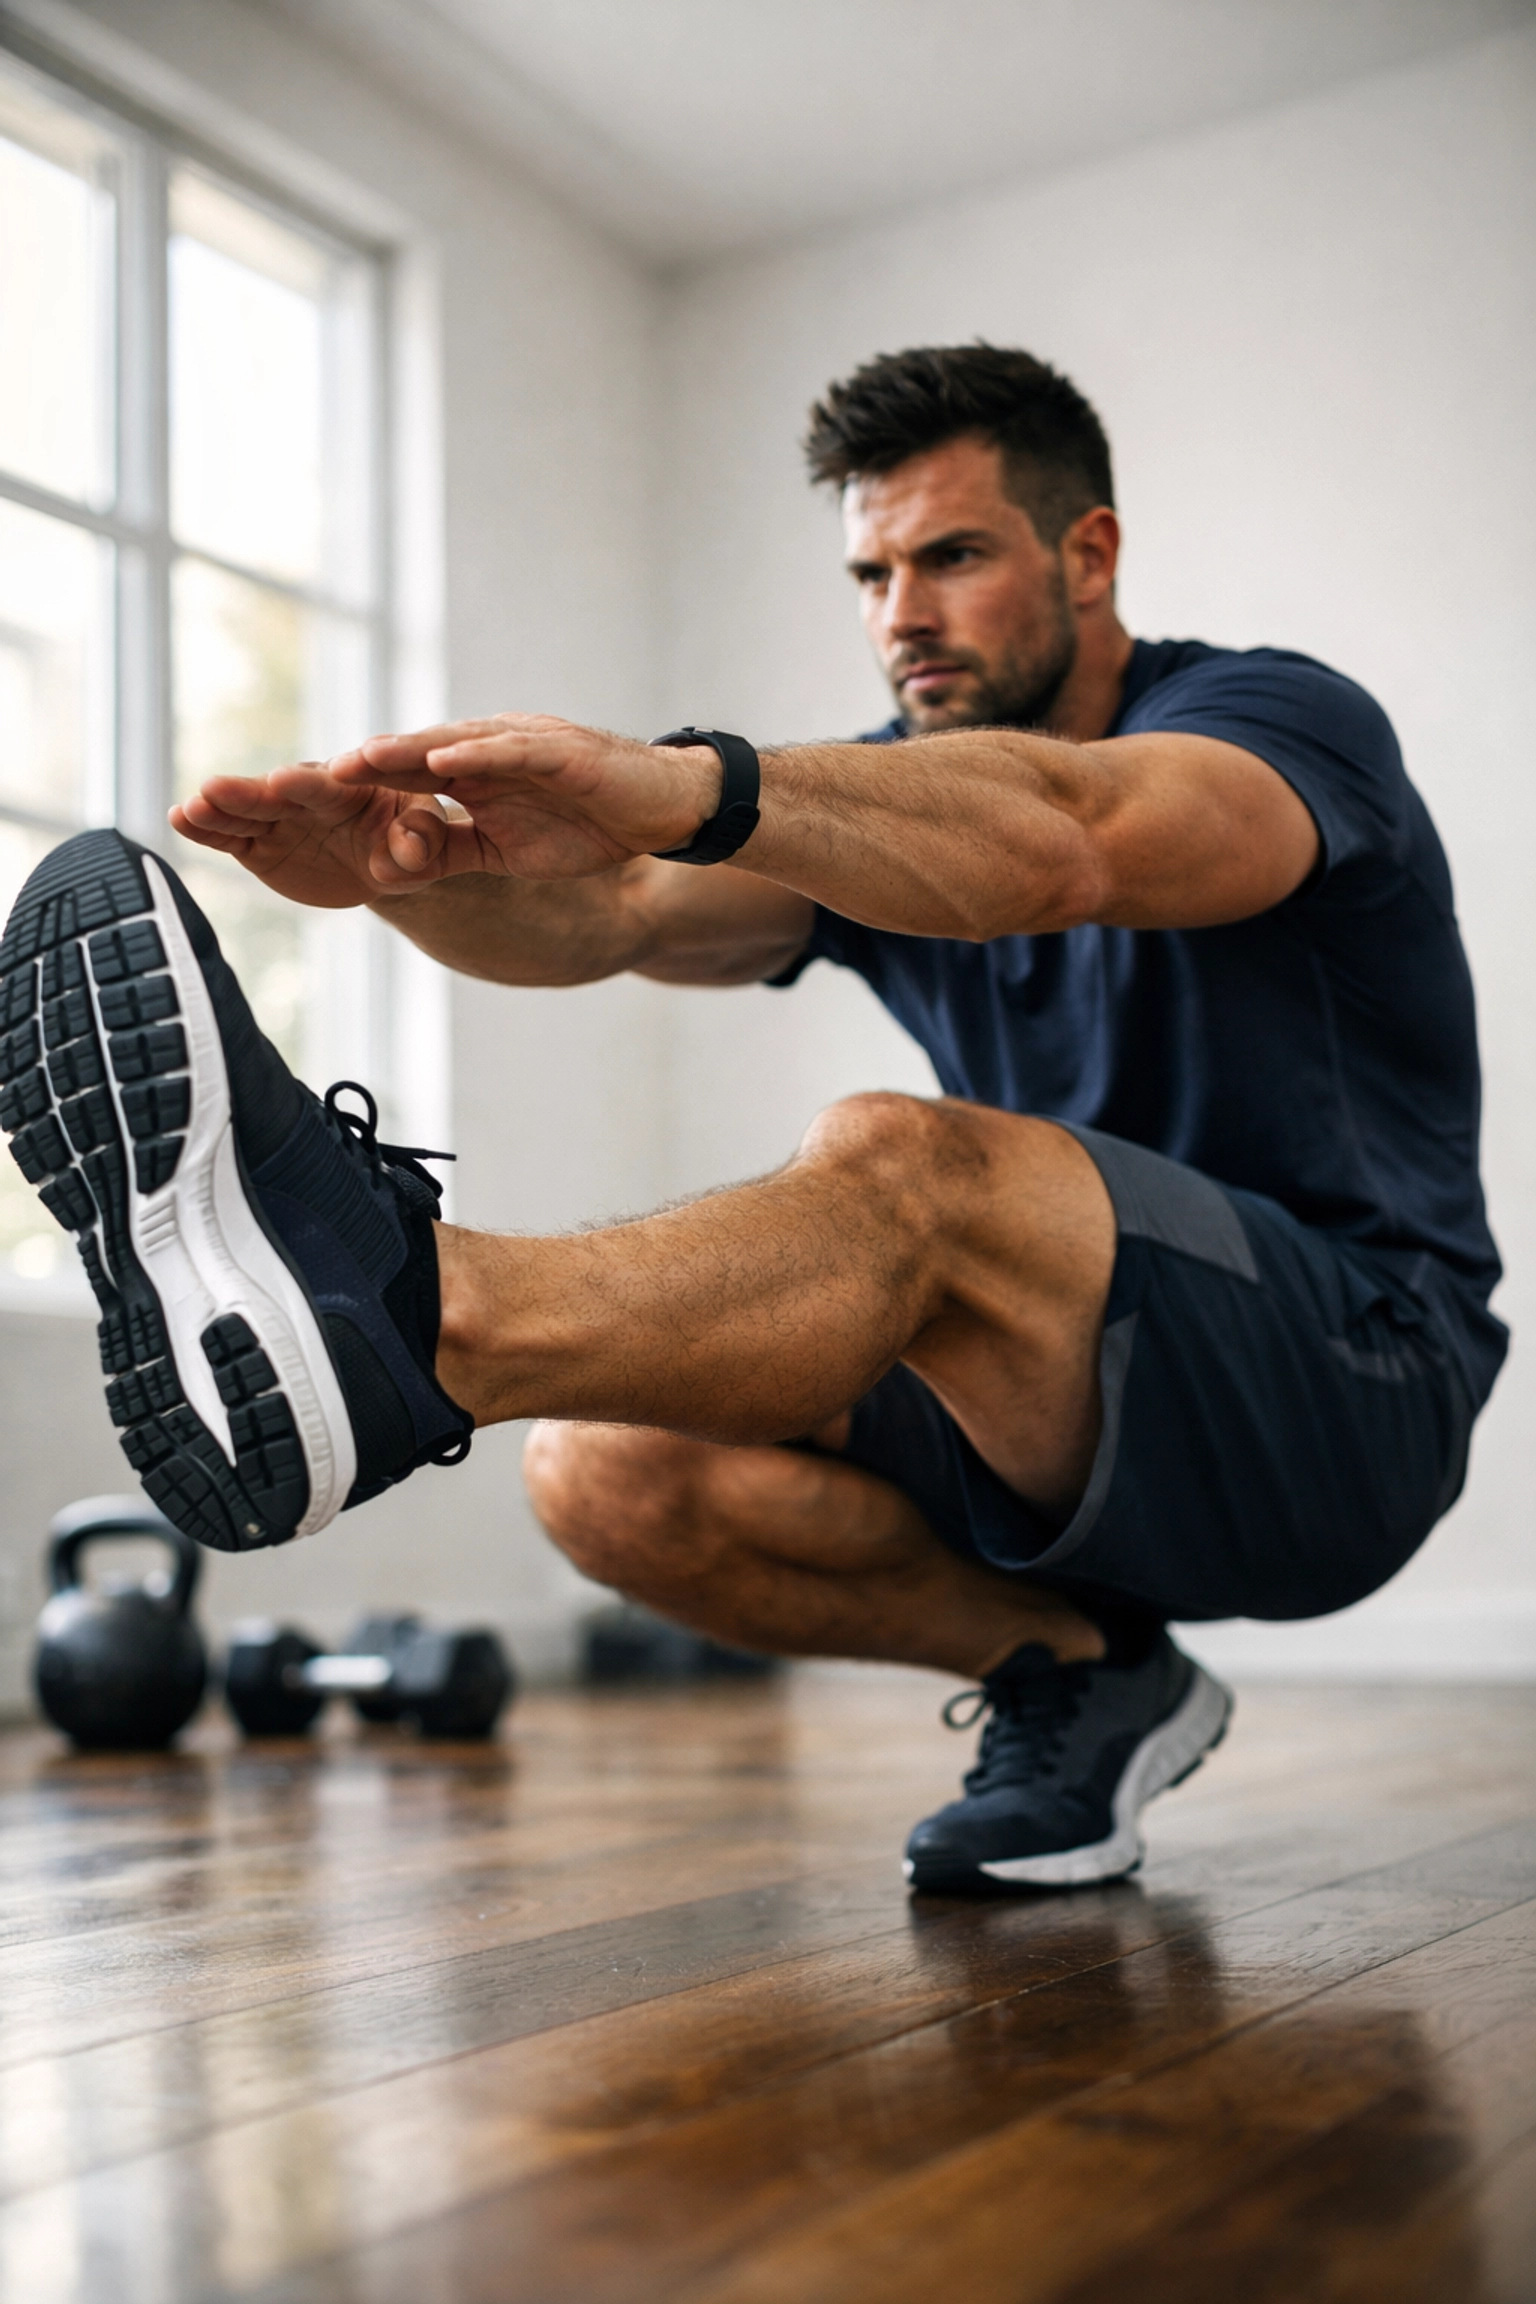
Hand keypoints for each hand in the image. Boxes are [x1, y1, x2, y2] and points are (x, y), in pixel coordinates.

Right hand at [170, 764, 496, 906]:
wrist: (385, 861)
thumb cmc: (411, 837)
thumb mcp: (427, 838)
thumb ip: (420, 841)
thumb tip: (408, 851)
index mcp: (350, 786)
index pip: (327, 784)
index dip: (305, 782)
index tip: (284, 781)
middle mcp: (307, 796)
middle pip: (274, 793)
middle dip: (246, 792)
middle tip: (215, 788)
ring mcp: (279, 819)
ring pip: (244, 813)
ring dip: (217, 809)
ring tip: (191, 807)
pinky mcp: (259, 845)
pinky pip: (230, 838)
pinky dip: (205, 830)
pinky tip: (178, 819)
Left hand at [332, 714, 722, 880]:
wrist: (665, 811)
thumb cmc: (590, 826)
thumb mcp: (507, 851)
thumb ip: (454, 849)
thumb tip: (396, 866)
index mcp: (477, 773)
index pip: (410, 775)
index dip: (363, 787)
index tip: (313, 803)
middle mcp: (493, 750)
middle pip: (420, 751)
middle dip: (368, 762)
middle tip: (313, 774)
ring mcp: (527, 745)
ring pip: (457, 741)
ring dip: (408, 749)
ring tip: (362, 758)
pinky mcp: (563, 751)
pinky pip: (512, 750)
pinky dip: (476, 754)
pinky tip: (440, 761)